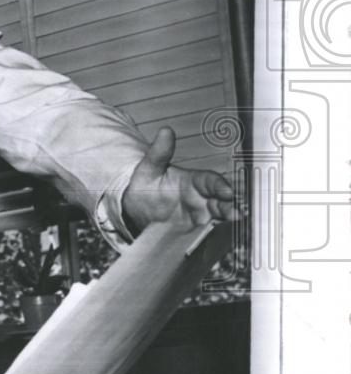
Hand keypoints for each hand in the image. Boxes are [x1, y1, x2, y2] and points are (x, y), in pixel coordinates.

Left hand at [122, 126, 239, 234]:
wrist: (136, 210)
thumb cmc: (146, 185)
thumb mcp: (148, 168)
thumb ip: (159, 153)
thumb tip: (165, 131)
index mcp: (195, 181)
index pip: (212, 181)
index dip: (221, 185)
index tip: (228, 191)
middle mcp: (202, 199)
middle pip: (222, 202)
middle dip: (231, 207)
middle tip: (238, 214)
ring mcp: (200, 217)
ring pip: (219, 220)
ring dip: (228, 224)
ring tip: (233, 229)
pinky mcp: (196, 234)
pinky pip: (208, 237)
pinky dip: (214, 239)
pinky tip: (217, 242)